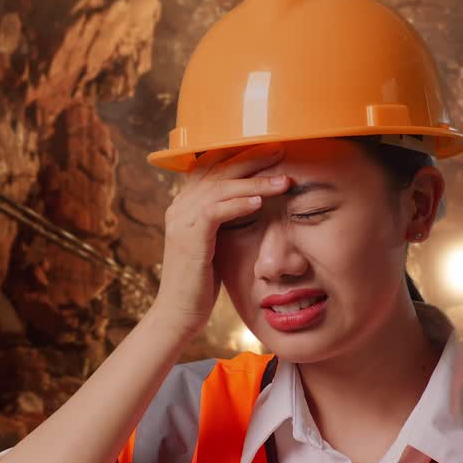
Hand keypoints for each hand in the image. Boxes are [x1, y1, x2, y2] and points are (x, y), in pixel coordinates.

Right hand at [150, 144, 289, 334]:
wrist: (179, 313)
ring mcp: (181, 220)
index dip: (239, 154)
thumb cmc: (201, 282)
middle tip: (282, 150)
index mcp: (184, 204)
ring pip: (221, 188)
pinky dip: (239, 204)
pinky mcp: (189, 238)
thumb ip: (226, 220)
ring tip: (284, 180)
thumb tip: (253, 203)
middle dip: (251, 158)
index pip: (211, 166)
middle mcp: (179, 206)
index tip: (270, 149)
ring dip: (255, 182)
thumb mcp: (215, 243)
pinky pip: (216, 211)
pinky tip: (260, 201)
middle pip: (217, 169)